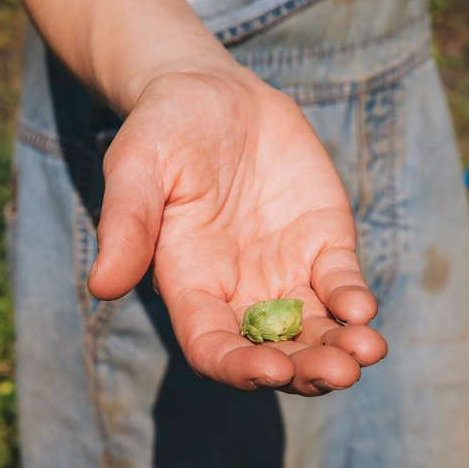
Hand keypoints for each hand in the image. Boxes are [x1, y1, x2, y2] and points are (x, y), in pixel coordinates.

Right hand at [86, 66, 387, 395]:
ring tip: (367, 352)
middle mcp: (239, 289)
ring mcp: (284, 269)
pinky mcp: (321, 242)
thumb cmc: (162, 132)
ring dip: (341, 347)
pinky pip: (340, 282)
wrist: (211, 94)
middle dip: (307, 368)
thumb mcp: (136, 168)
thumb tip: (101, 286)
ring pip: (315, 326)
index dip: (239, 366)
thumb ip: (125, 224)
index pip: (212, 345)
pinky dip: (352, 299)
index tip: (271, 369)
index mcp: (190, 284)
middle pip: (274, 350)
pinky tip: (363, 310)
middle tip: (339, 373)